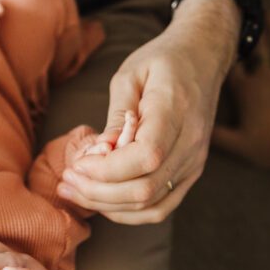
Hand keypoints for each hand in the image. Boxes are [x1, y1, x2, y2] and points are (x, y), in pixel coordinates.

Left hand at [57, 0, 234, 224]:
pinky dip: (129, 212)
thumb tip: (98, 153)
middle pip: (145, 189)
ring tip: (75, 192)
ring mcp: (194, 162)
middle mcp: (191, 143)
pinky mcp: (191, 172)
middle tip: (66, 182)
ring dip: (108, 206)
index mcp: (176, 112)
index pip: (145, 156)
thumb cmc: (162, 61)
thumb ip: (115, 116)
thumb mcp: (130, 75)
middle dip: (97, 192)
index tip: (76, 165)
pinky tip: (102, 201)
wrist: (203, 57)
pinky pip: (161, 207)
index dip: (107, 170)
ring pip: (152, 206)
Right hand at [212, 13, 269, 169]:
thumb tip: (191, 130)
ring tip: (269, 11)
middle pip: (252, 50)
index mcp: (245, 91)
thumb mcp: (237, 143)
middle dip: (245, 32)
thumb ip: (214, 135)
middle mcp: (262, 78)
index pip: (228, 66)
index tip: (211, 35)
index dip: (219, 50)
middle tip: (237, 11)